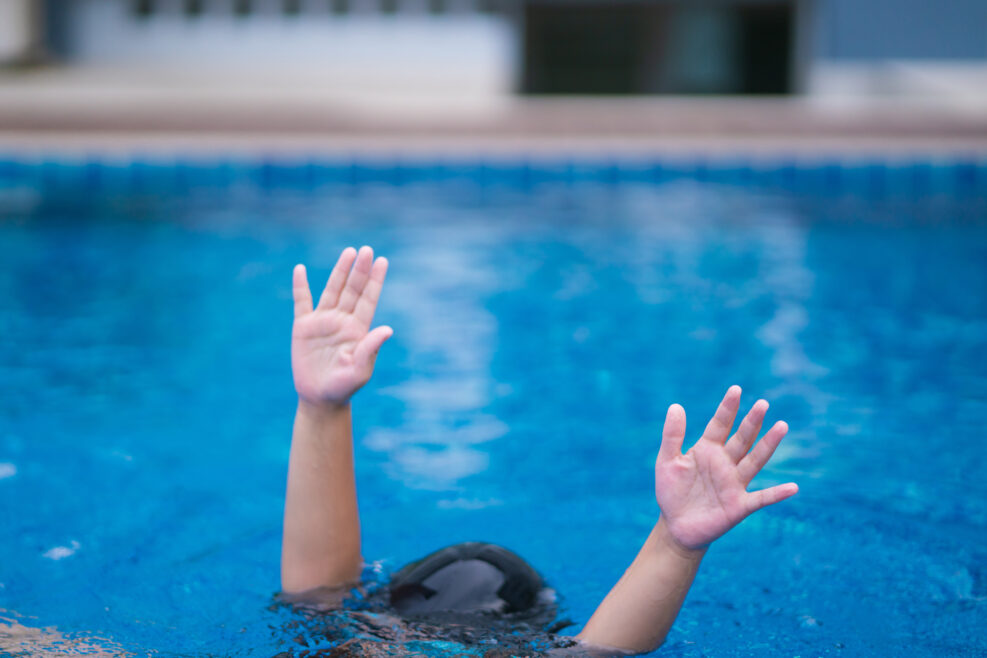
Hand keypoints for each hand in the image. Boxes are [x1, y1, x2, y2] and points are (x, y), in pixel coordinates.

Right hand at [291, 246, 392, 409]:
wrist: (320, 397)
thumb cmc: (344, 386)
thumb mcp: (360, 369)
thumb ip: (371, 349)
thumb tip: (387, 330)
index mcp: (358, 329)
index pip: (368, 299)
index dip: (375, 280)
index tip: (382, 261)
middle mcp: (342, 320)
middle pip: (352, 289)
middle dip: (359, 270)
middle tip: (366, 249)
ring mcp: (323, 321)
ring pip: (332, 290)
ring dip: (340, 271)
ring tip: (349, 252)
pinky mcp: (303, 327)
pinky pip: (301, 302)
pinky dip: (300, 286)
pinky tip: (300, 270)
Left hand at [654, 386, 797, 551]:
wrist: (676, 526)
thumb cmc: (671, 492)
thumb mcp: (667, 462)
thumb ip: (672, 436)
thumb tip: (676, 406)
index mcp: (707, 449)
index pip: (719, 424)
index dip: (727, 408)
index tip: (736, 389)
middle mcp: (725, 462)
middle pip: (741, 439)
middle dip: (751, 422)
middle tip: (762, 404)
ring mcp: (734, 483)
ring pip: (754, 461)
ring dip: (768, 445)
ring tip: (782, 426)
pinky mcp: (739, 505)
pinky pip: (762, 498)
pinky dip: (777, 494)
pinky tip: (792, 487)